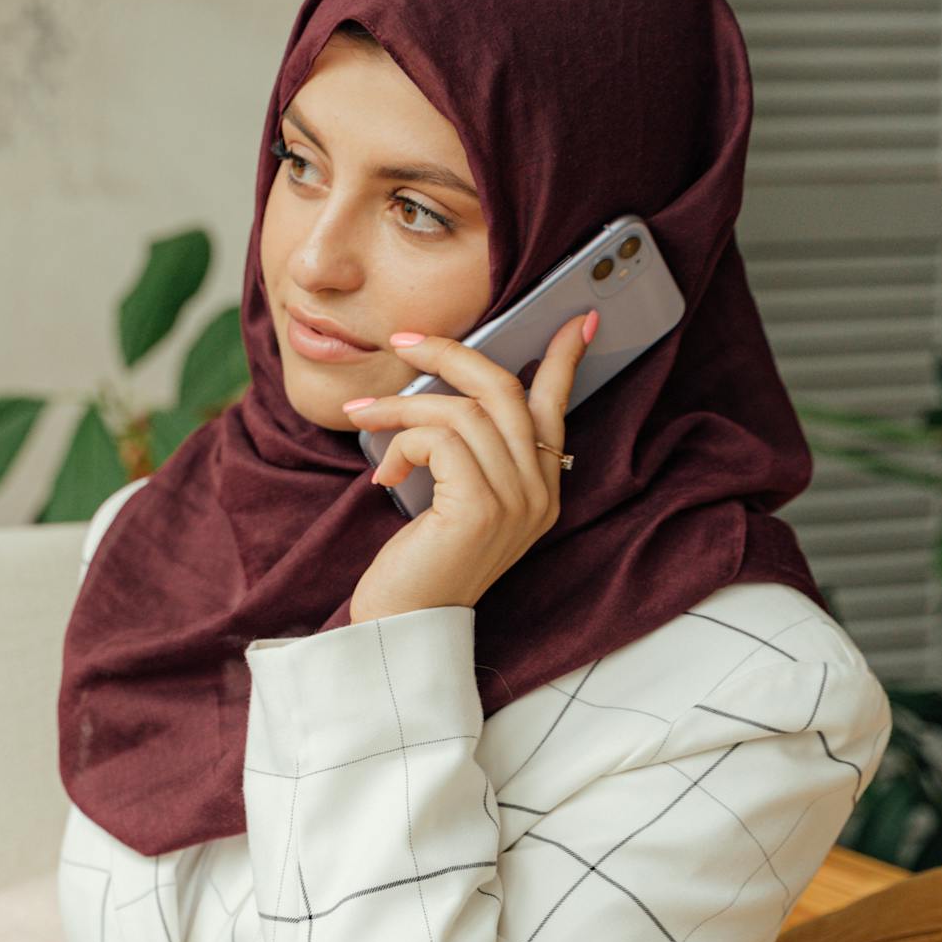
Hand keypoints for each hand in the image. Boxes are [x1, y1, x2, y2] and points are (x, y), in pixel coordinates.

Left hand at [340, 308, 590, 623]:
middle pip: (505, 390)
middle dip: (451, 353)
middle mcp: (540, 492)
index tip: (576, 317)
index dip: (564, 358)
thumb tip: (448, 385)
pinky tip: (384, 474)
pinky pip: (440, 439)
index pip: (557, 406)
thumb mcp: (454, 496)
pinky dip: (403, 443)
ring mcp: (516, 501)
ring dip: (403, 405)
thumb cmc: (421, 559)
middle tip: (403, 340)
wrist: (404, 624)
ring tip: (364, 417)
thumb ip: (468, 450)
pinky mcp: (482, 508)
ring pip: (463, 411)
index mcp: (542, 486)